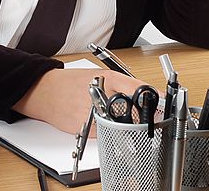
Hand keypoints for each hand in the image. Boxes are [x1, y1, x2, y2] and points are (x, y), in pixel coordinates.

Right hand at [12, 68, 147, 136]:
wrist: (45, 92)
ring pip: (123, 125)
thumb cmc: (71, 82)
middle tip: (146, 117)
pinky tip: (101, 122)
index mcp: (107, 78)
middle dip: (142, 116)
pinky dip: (109, 130)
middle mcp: (102, 94)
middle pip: (134, 111)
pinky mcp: (88, 128)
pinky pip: (107, 133)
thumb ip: (123, 83)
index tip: (163, 104)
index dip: (154, 98)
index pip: (139, 88)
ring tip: (116, 117)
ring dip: (126, 125)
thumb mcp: (99, 74)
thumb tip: (147, 94)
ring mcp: (95, 112)